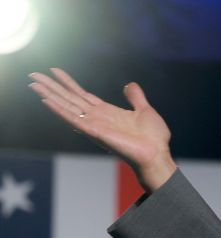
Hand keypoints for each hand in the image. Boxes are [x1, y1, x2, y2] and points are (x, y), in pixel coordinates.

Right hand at [29, 68, 176, 191]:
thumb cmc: (153, 138)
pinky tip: (46, 101)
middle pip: (68, 98)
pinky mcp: (94, 132)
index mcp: (106, 112)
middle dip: (51, 87)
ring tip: (33, 84)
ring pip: (66, 106)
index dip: (67, 83)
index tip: (54, 71)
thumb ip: (135, 98)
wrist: (157, 154)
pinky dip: (59, 110)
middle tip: (33, 75)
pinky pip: (73, 119)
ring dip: (49, 95)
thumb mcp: (145, 110)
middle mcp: (96, 118)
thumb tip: (130, 85)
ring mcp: (94, 125)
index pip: (81, 94)